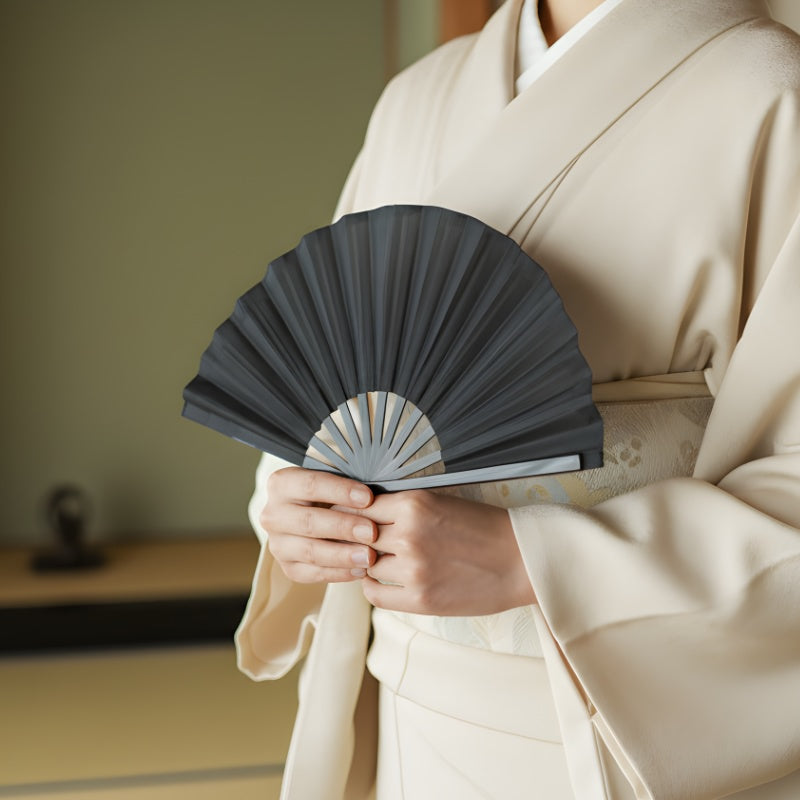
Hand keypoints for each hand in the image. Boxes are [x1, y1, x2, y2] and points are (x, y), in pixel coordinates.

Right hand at [261, 467, 377, 582]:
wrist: (313, 516)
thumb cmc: (330, 494)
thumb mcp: (334, 481)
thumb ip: (348, 484)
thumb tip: (375, 495)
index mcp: (281, 484)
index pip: (311, 485)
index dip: (340, 491)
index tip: (368, 497)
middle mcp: (273, 514)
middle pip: (309, 521)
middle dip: (343, 527)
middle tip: (372, 532)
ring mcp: (278, 544)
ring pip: (310, 551)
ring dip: (342, 555)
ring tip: (369, 556)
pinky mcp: (288, 567)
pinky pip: (313, 573)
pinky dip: (339, 573)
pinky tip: (361, 570)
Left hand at [359, 490, 535, 615]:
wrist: (521, 560)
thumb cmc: (484, 527)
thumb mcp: (440, 501)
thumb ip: (403, 507)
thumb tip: (363, 514)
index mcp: (413, 503)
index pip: (360, 507)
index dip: (352, 514)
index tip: (351, 520)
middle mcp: (408, 534)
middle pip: (359, 536)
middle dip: (358, 539)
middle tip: (360, 542)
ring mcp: (413, 569)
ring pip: (366, 564)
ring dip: (369, 563)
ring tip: (379, 561)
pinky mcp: (420, 598)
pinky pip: (375, 594)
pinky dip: (372, 587)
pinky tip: (380, 580)